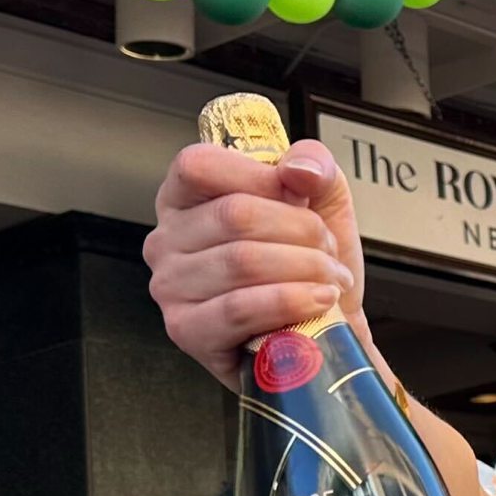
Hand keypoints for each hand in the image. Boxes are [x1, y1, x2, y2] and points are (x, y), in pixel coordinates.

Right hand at [144, 139, 362, 384]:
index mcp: (184, 199)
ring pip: (242, 261)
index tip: (300, 198)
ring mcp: (171, 288)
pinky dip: (290, 302)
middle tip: (327, 251)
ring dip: (305, 268)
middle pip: (234, 215)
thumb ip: (313, 165)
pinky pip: (239, 308)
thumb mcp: (321, 200)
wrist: (325, 331)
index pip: (200, 166)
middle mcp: (166, 240)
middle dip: (301, 231)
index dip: (261, 177)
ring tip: (328, 279)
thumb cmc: (308, 265)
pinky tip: (318, 302)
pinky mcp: (188, 331)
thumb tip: (299, 169)